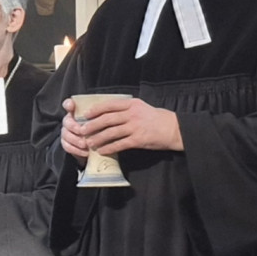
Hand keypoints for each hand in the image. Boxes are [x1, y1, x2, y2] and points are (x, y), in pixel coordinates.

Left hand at [62, 97, 181, 157]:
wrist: (174, 129)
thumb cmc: (159, 119)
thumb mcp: (143, 108)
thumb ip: (128, 109)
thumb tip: (111, 113)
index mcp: (132, 104)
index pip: (109, 105)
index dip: (95, 110)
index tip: (86, 115)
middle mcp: (132, 114)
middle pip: (107, 119)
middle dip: (92, 125)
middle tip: (82, 130)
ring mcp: (135, 127)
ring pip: (110, 132)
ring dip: (98, 138)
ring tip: (90, 143)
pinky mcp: (138, 140)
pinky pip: (119, 144)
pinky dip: (109, 148)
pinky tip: (102, 151)